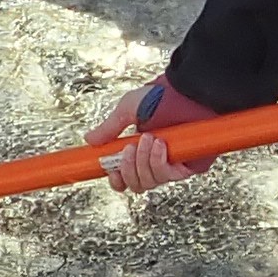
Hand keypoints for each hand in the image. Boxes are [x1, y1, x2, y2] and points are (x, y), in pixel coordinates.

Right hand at [90, 77, 222, 193]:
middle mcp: (154, 160)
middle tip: (129, 149)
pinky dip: (159, 162)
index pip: (125, 176)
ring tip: (149, 139)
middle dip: (128, 170)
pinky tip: (160, 145)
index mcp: (138, 149)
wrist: (188, 92)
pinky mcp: (187, 166)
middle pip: (136, 185)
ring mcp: (171, 164)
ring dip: (144, 162)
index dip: (117, 179)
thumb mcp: (128, 109)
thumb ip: (109, 128)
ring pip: (150, 182)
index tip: (111, 173)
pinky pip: (168, 176)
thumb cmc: (162, 96)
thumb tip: (89, 140)